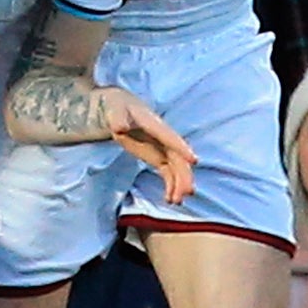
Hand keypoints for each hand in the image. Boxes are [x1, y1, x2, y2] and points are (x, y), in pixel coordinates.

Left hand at [100, 89, 196, 203]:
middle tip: (184, 193)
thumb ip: (118, 118)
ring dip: (178, 184)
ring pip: (176, 167)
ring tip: (175, 201)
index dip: (181, 148)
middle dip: (183, 174)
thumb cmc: (116, 106)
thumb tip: (120, 127)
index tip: (193, 161)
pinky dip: (171, 185)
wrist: (117, 107)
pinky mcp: (158, 157)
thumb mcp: (114, 109)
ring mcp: (162, 148)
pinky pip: (169, 173)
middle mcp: (162, 137)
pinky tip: (170, 199)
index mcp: (153, 124)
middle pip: (177, 157)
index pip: (169, 137)